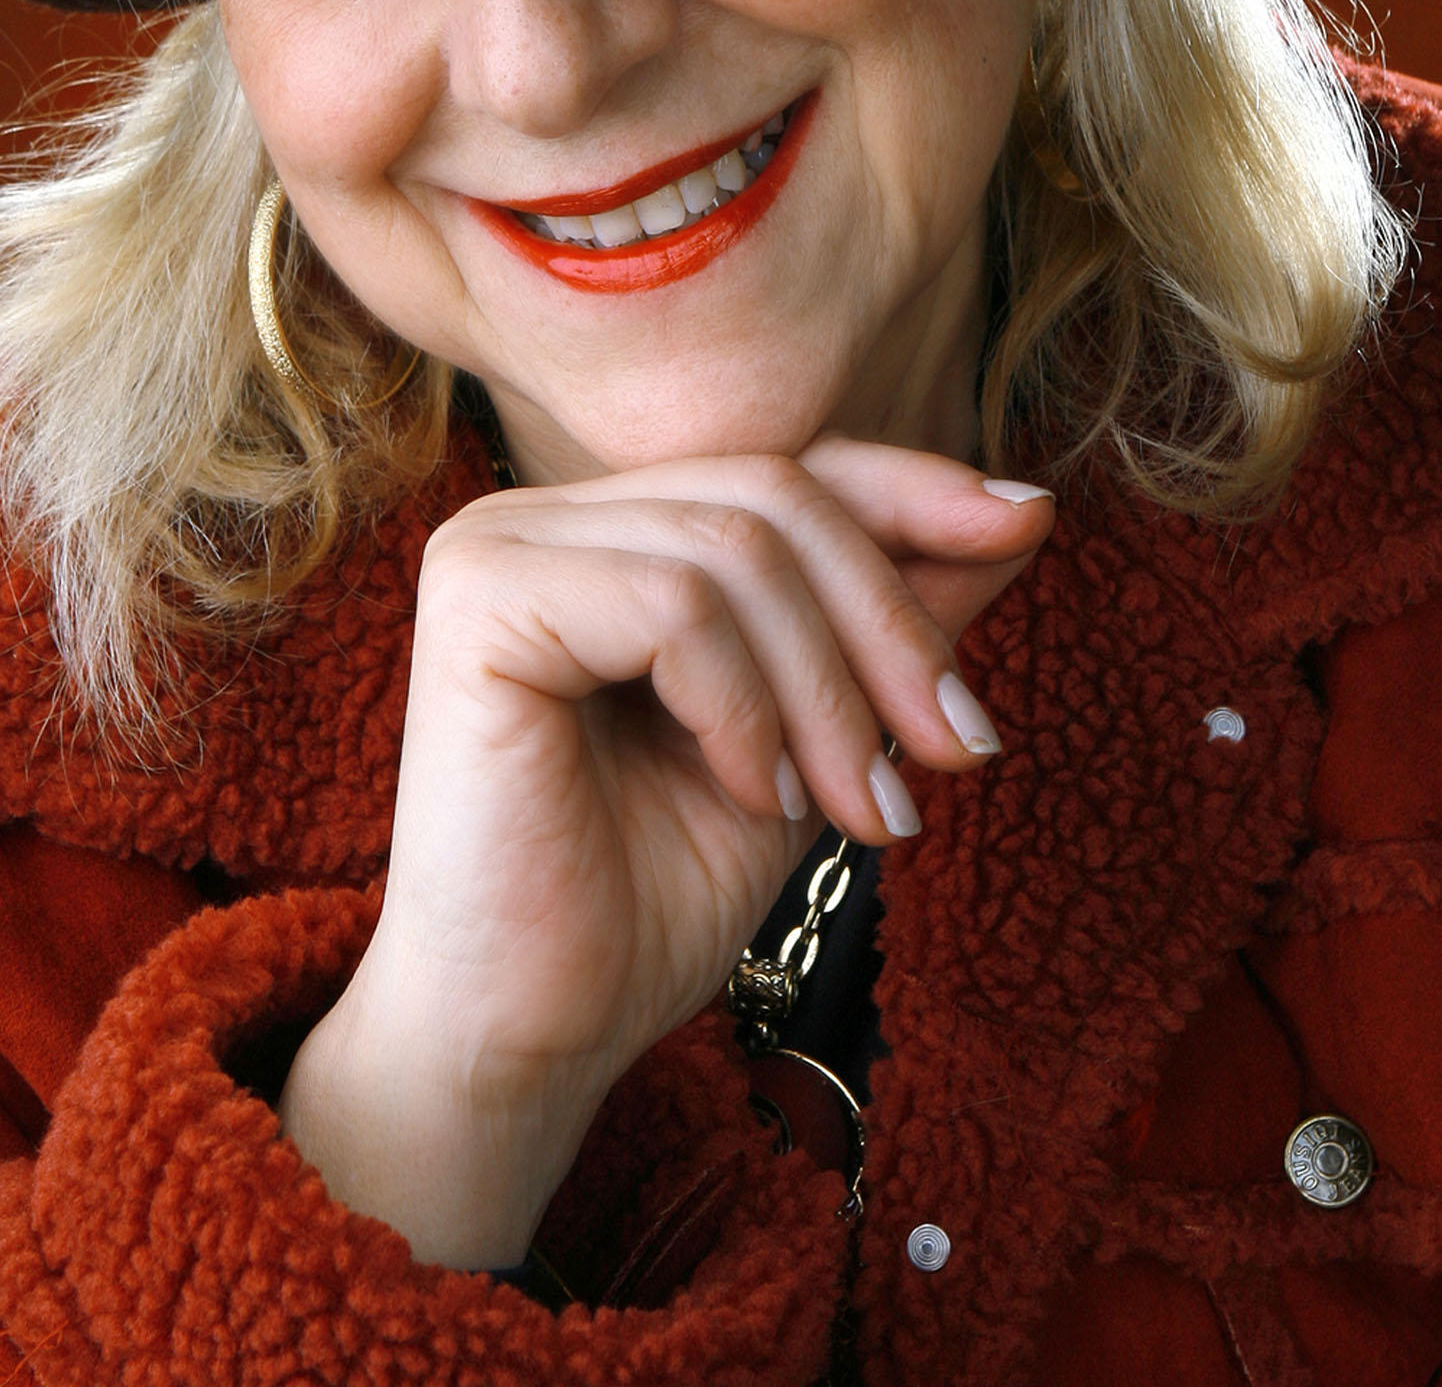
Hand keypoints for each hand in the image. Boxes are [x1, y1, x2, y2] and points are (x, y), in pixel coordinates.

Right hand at [281, 442, 1050, 1264]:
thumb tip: (1020, 511)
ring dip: (830, 692)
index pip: (781, 467)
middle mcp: (538, 517)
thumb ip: (886, 628)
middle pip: (774, 494)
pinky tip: (752, 795)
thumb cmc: (646, 900)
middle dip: (891, 622)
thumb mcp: (812, 745)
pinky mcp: (481, 601)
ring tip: (855, 811)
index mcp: (604, 534)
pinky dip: (746, 709)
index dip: (909, 490)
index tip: (1026, 526)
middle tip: (957, 753)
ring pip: (738, 548)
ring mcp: (496, 546)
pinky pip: (673, 606)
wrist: (530, 1037)